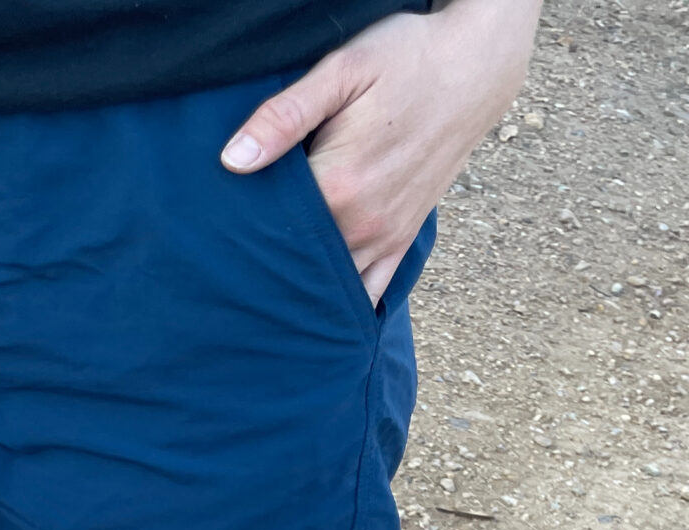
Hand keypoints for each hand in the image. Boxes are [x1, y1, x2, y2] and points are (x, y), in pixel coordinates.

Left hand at [222, 0, 539, 302]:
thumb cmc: (407, 59)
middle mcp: (364, 222)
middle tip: (222, 264)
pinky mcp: (402, 238)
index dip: (235, 227)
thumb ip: (284, 117)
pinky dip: (342, 301)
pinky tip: (312, 310)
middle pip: (293, 261)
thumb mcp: (342, 72)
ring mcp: (386, 236)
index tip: (213, 227)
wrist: (475, 69)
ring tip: (258, 288)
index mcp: (339, 185)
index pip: (267, 228)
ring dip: (295, 287)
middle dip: (259, 261)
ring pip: (329, 285)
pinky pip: (371, 289)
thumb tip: (233, 159)